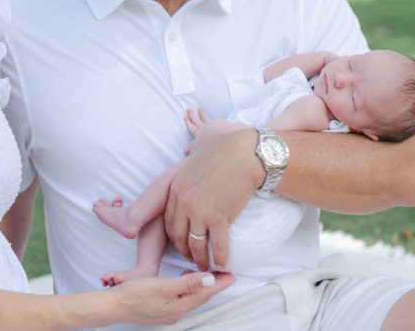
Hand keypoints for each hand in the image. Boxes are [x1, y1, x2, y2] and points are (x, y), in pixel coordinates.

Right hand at [110, 271, 235, 324]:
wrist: (114, 306)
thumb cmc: (135, 295)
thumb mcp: (163, 286)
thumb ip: (188, 283)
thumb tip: (210, 280)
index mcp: (180, 306)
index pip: (206, 293)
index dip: (220, 284)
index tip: (233, 275)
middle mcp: (177, 311)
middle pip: (201, 296)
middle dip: (214, 284)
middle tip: (225, 272)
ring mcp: (169, 311)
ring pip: (191, 296)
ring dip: (201, 285)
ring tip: (209, 273)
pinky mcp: (161, 308)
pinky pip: (181, 296)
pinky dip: (188, 286)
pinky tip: (185, 278)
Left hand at [164, 128, 261, 270]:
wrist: (245, 153)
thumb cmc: (225, 148)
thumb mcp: (198, 151)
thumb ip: (190, 155)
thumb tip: (190, 149)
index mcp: (176, 188)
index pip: (169, 221)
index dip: (175, 237)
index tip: (183, 243)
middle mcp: (184, 202)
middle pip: (178, 236)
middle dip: (185, 252)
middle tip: (193, 259)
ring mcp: (200, 212)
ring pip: (195, 245)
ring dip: (200, 259)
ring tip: (206, 267)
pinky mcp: (219, 218)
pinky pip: (217, 245)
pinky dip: (220, 257)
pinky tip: (224, 263)